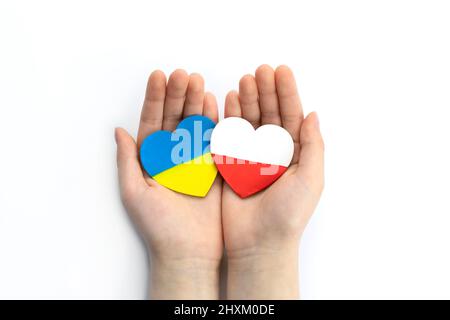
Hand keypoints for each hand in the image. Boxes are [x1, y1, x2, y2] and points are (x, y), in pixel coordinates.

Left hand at [115, 70, 222, 298]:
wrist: (188, 252)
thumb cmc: (158, 227)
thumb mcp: (134, 193)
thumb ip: (127, 161)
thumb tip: (118, 130)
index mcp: (151, 159)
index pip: (151, 122)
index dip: (154, 98)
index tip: (158, 76)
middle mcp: (172, 156)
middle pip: (174, 118)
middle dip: (177, 95)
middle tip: (182, 74)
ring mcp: (194, 160)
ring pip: (194, 125)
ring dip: (195, 102)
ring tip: (197, 80)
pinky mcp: (214, 167)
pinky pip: (214, 140)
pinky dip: (214, 121)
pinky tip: (212, 102)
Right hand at [222, 65, 323, 298]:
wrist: (259, 244)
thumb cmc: (289, 214)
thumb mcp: (311, 179)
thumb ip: (314, 146)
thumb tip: (314, 114)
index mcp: (295, 154)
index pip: (292, 116)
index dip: (287, 93)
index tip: (281, 71)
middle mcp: (273, 152)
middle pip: (270, 114)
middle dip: (266, 91)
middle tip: (261, 70)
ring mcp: (250, 157)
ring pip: (249, 122)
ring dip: (247, 100)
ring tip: (245, 79)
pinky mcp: (230, 164)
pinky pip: (229, 136)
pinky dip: (229, 118)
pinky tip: (228, 100)